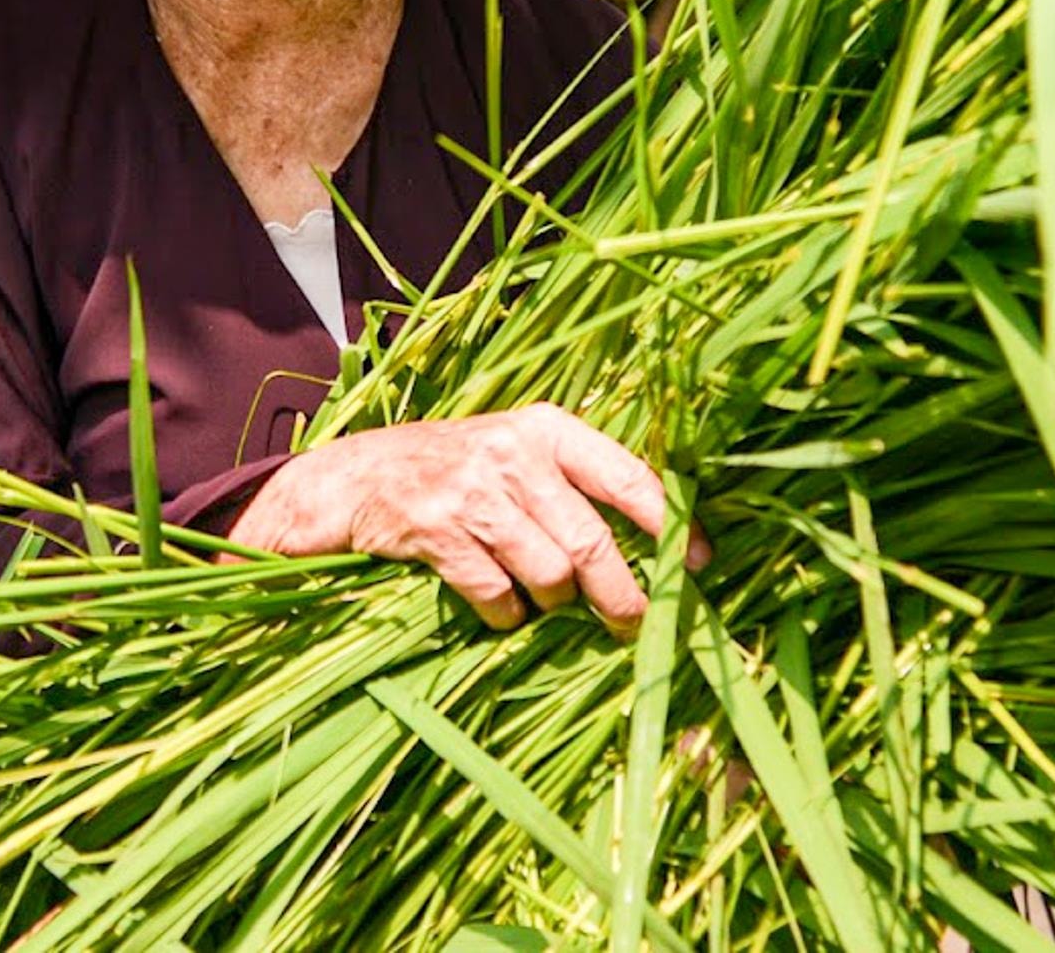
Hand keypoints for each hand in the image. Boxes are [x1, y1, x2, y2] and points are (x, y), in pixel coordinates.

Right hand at [223, 401, 712, 635]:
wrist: (354, 476)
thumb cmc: (455, 468)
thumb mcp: (518, 452)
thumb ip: (576, 485)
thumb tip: (658, 542)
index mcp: (548, 428)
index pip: (629, 476)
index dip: (670, 525)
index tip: (700, 564)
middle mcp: (516, 454)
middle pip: (592, 543)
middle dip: (622, 596)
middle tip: (634, 626)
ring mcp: (474, 492)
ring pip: (548, 575)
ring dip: (552, 603)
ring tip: (541, 600)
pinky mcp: (436, 530)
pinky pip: (495, 594)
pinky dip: (505, 614)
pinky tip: (498, 605)